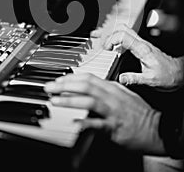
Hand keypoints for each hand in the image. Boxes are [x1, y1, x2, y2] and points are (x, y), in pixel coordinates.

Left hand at [44, 73, 164, 154]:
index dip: (70, 77)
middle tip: (49, 88)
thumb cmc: (138, 111)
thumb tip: (88, 85)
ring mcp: (112, 111)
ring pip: (89, 100)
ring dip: (70, 100)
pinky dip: (85, 122)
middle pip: (85, 85)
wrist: (155, 128)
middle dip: (65, 85)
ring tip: (55, 101)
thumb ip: (106, 88)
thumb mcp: (122, 93)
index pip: (88, 77)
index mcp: (112, 87)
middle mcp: (111, 96)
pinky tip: (75, 122)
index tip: (57, 80)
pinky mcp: (114, 127)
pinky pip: (98, 124)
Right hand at [104, 24, 183, 89]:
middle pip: (121, 28)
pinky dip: (116, 38)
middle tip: (102, 46)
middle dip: (109, 35)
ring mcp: (141, 43)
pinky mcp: (140, 46)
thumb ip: (134, 79)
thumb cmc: (167, 75)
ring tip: (103, 42)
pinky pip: (126, 36)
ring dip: (112, 35)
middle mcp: (141, 43)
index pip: (122, 36)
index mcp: (142, 49)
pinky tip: (111, 45)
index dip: (111, 40)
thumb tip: (121, 78)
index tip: (106, 49)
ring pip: (124, 29)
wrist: (177, 72)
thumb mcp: (150, 80)